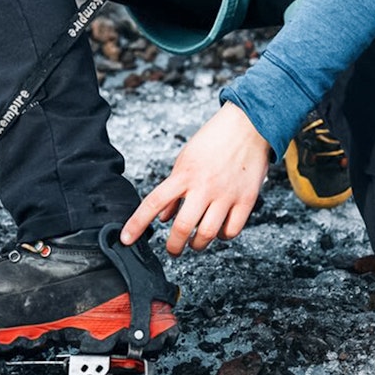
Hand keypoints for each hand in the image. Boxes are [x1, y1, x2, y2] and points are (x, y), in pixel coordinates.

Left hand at [121, 102, 270, 255]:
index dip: (137, 224)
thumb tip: (164, 217)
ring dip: (197, 244)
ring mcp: (226, 194)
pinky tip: (218, 231)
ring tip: (194, 242)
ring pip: (207, 234)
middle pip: (182, 227)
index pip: (153, 203)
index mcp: (184, 174)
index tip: (126, 239)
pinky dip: (222, 236)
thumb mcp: (185, 160)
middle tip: (173, 250)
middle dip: (173, 246)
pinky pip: (231, 230)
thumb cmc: (214, 140)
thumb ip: (174, 190)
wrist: (249, 125)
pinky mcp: (246, 200)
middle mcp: (204, 186)